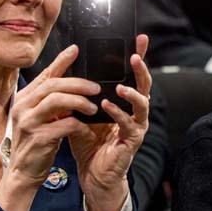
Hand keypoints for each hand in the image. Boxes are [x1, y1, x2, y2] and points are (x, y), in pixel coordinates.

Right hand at [0, 45, 99, 210]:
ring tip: (93, 106)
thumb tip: (73, 86)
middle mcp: (22, 106)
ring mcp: (28, 122)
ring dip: (79, 101)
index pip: (45, 74)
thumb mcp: (41, 118)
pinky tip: (86, 127)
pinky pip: (63, 124)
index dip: (61, 61)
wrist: (24, 172)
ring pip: (57, 100)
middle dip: (77, 83)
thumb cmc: (36, 143)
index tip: (76, 50)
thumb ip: (52, 102)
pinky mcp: (38, 138)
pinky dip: (78, 124)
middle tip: (96, 88)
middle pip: (52, 85)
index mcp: (24, 98)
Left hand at [69, 35, 151, 210]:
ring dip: (132, 92)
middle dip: (141, 68)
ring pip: (143, 104)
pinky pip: (128, 123)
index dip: (138, 55)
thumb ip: (79, 94)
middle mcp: (135, 111)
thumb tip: (66, 71)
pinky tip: (107, 106)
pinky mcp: (133, 140)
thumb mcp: (81, 112)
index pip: (132, 74)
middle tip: (135, 55)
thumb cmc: (89, 142)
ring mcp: (137, 125)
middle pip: (144, 84)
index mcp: (124, 101)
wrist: (92, 173)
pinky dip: (118, 113)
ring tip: (121, 86)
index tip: (139, 37)